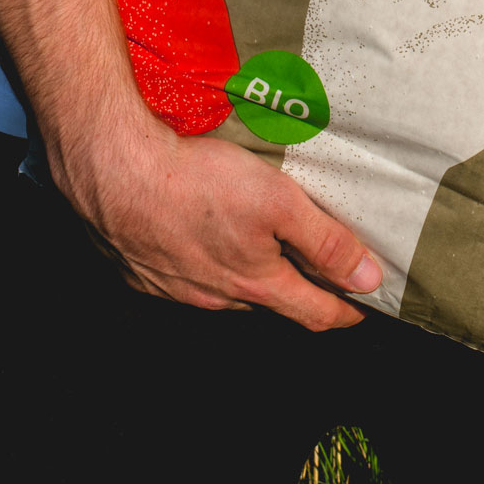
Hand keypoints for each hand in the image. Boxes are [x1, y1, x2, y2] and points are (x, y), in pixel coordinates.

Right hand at [53, 113, 381, 329]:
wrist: (115, 170)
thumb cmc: (198, 182)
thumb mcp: (281, 202)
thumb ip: (326, 242)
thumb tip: (369, 279)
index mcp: (254, 282)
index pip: (313, 313)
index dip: (344, 312)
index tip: (361, 309)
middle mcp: (214, 295)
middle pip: (268, 298)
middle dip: (294, 286)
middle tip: (313, 264)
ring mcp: (174, 287)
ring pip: (224, 287)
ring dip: (244, 271)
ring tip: (254, 239)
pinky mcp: (142, 270)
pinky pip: (183, 274)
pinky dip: (201, 259)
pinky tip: (200, 230)